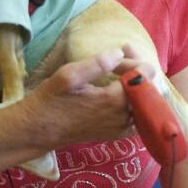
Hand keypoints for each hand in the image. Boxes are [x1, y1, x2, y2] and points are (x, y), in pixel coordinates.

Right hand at [15, 48, 135, 149]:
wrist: (38, 131)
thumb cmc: (50, 101)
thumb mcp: (68, 76)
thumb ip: (97, 64)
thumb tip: (119, 53)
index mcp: (114, 101)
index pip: (146, 75)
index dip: (135, 60)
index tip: (119, 54)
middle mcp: (124, 117)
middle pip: (150, 86)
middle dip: (138, 68)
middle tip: (121, 55)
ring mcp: (122, 128)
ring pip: (147, 101)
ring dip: (138, 83)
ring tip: (122, 69)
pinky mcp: (118, 134)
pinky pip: (140, 115)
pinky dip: (137, 99)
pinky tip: (123, 89)